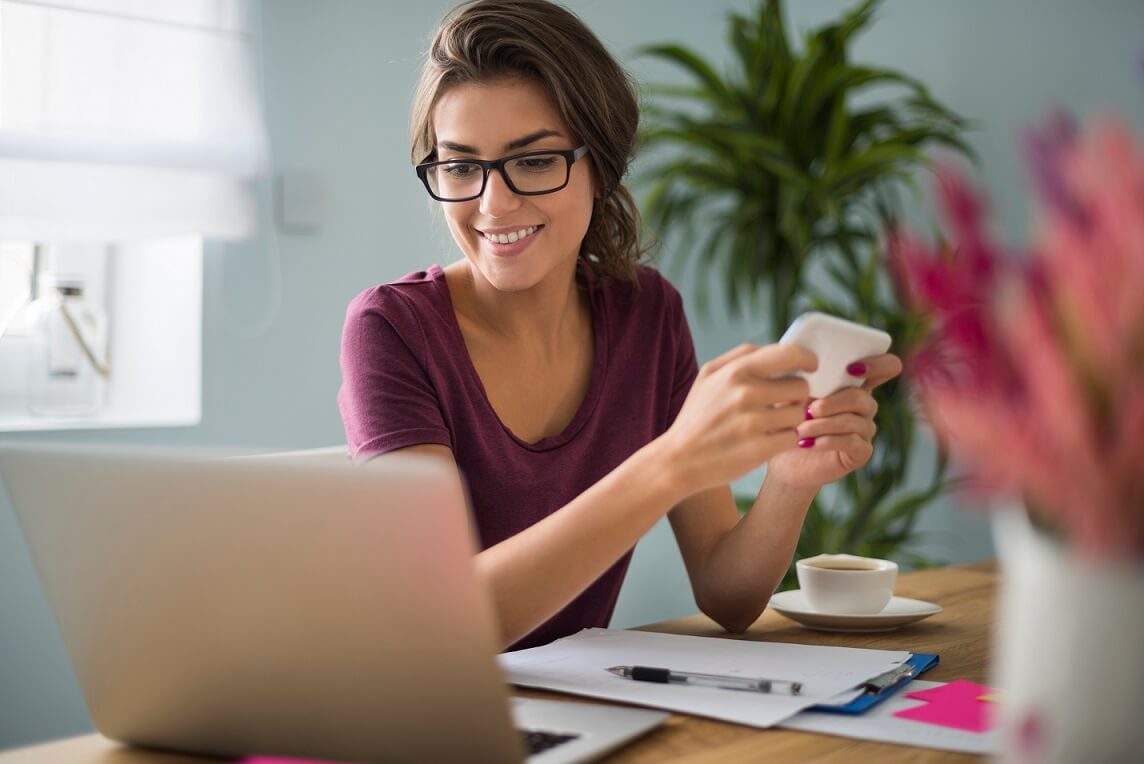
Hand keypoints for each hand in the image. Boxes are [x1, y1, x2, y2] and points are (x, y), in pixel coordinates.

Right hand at [658, 343, 816, 495]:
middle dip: (796, 395)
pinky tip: (767, 440)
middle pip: (801, 387)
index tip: (810, 366)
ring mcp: (753, 423)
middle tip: (782, 403)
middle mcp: (746, 394)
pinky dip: (784, 440)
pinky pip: (792, 438)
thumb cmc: (697, 416)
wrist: (679, 459)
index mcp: (735, 371)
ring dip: (790, 420)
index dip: (807, 358)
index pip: (790, 353)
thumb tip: (776, 349)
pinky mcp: (760, 449)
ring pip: (799, 414)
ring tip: (770, 424)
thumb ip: (740, 356)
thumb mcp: (708, 376)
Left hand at [765, 353, 902, 489]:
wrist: (782, 458)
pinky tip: (809, 443)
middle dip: (832, 403)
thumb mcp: (791, 394)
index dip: (879, 363)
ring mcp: (865, 430)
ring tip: (800, 431)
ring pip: (854, 421)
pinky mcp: (861, 452)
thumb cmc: (787, 420)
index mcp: (852, 384)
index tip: (852, 368)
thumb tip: (803, 364)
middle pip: (863, 398)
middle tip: (808, 411)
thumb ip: (803, 376)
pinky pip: (852, 442)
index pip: (885, 367)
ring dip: (823, 424)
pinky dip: (828, 440)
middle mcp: (864, 406)